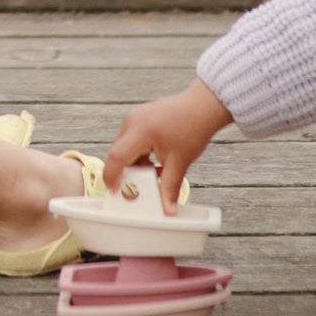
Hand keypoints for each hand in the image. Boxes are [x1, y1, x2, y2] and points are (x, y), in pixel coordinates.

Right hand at [102, 78, 232, 211]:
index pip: (116, 157)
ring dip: (135, 164)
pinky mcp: (139, 118)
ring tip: (154, 172)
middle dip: (127, 173)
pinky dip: (139, 154)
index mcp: (139, 130)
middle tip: (140, 187)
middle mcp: (132, 122)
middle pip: (119, 154)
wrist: (203, 106)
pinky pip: (131, 141)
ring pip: (125, 148)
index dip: (112, 177)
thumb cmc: (193, 127)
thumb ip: (170, 188)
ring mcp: (134, 118)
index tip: (115, 192)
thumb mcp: (180, 162)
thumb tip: (167, 209)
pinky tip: (154, 162)